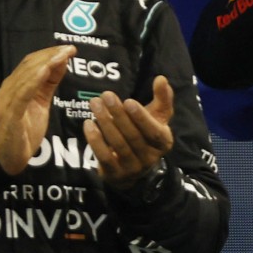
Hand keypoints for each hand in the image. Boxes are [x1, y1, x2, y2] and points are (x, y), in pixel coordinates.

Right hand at [0, 45, 75, 174]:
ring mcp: (8, 102)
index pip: (32, 63)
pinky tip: (45, 71)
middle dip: (51, 55)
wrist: (11, 157)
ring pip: (26, 76)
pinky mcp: (10, 115)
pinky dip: (33, 80)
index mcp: (16, 85)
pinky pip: (22, 95)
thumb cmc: (25, 129)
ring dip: (46, 63)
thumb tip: (62, 61)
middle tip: (69, 49)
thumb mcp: (41, 102)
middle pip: (30, 66)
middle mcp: (9, 90)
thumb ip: (49, 83)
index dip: (50, 53)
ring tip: (62, 55)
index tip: (69, 48)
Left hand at [83, 75, 174, 189]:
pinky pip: (104, 156)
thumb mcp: (158, 117)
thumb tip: (161, 78)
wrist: (135, 166)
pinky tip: (88, 124)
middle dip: (118, 114)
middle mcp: (150, 158)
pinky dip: (95, 140)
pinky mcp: (115, 174)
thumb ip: (162, 97)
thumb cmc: (146, 133)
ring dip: (105, 122)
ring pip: (118, 144)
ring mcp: (132, 168)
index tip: (128, 101)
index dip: (141, 117)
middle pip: (133, 136)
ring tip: (95, 104)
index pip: (153, 131)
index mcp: (163, 142)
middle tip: (105, 95)